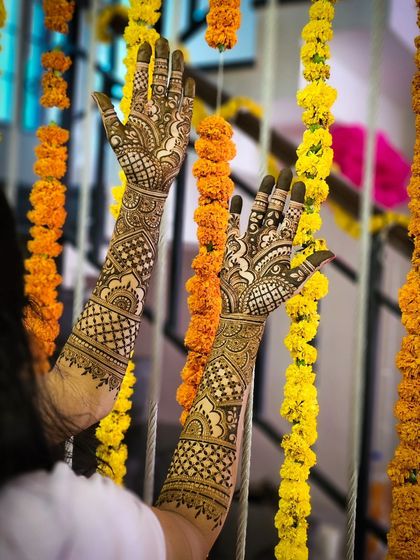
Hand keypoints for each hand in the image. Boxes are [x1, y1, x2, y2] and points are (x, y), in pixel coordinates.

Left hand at [93, 38, 194, 195]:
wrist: (148, 181)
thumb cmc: (131, 162)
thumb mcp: (116, 136)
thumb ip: (108, 114)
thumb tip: (95, 91)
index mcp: (137, 110)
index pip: (141, 80)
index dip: (143, 62)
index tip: (144, 45)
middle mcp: (154, 110)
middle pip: (159, 79)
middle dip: (160, 60)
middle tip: (162, 39)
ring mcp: (168, 118)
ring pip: (173, 89)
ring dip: (175, 71)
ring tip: (176, 52)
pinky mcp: (181, 129)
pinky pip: (186, 107)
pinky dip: (187, 94)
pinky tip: (188, 80)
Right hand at [220, 169, 333, 316]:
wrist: (242, 310)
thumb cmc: (268, 298)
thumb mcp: (292, 281)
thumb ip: (309, 265)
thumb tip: (332, 253)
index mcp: (282, 246)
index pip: (291, 217)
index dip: (296, 200)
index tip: (300, 183)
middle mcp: (267, 240)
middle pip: (276, 209)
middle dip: (280, 191)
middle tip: (285, 170)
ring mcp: (249, 241)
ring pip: (257, 212)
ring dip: (262, 195)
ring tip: (267, 177)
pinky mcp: (232, 246)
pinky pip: (233, 224)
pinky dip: (235, 211)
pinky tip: (238, 198)